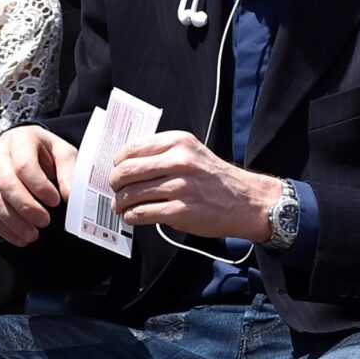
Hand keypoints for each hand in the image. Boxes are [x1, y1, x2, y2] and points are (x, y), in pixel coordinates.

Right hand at [0, 125, 77, 246]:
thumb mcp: (61, 151)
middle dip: (26, 208)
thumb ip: (69, 171)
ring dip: (14, 222)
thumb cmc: (44, 150)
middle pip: (6, 184)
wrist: (22, 144)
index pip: (24, 165)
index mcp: (20, 140)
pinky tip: (20, 238)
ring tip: (33, 235)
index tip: (55, 201)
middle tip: (45, 221)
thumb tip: (69, 196)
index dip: (40, 187)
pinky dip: (4, 229)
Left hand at [109, 130, 279, 241]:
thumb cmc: (213, 176)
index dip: (117, 162)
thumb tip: (126, 163)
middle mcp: (178, 161)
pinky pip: (143, 213)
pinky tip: (132, 216)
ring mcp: (180, 187)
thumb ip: (161, 152)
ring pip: (132, 193)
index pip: (131, 149)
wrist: (246, 201)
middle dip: (114, 182)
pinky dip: (132, 216)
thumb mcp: (190, 151)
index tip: (115, 169)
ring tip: (120, 205)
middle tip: (114, 188)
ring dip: (120, 202)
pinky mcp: (181, 212)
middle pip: (126, 171)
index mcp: (177, 142)